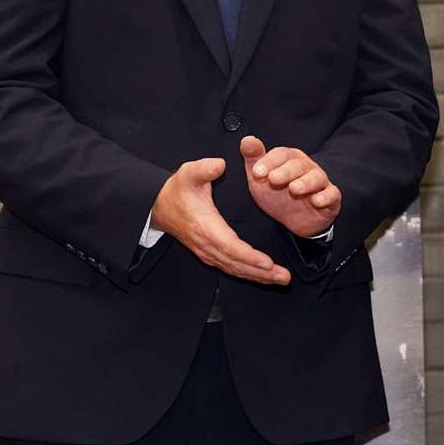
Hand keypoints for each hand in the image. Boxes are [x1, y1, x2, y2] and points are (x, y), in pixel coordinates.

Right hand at [150, 158, 289, 284]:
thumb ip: (204, 168)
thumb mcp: (189, 173)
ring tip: (282, 280)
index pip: (230, 246)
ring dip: (259, 277)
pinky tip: (265, 276)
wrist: (158, 206)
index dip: (249, 257)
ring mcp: (208, 252)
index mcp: (206, 226)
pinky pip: (231, 268)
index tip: (268, 263)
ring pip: (235, 269)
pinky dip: (249, 274)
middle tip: (285, 278)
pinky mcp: (209, 254)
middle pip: (237, 263)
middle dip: (262, 273)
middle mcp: (207, 244)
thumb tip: (220, 164)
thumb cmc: (178, 189)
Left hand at [240, 136, 340, 237]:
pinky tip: (317, 201)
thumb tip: (247, 140)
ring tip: (294, 189)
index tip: (256, 172)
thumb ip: (253, 159)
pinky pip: (332, 194)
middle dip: (285, 171)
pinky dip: (326, 197)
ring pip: (316, 178)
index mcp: (290, 159)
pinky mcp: (331, 197)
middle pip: (298, 165)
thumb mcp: (261, 178)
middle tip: (273, 179)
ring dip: (306, 183)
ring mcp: (320, 181)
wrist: (296, 219)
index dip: (268, 161)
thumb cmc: (278, 194)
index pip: (281, 154)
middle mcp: (307, 167)